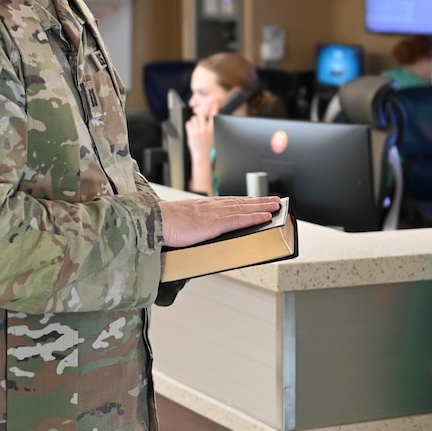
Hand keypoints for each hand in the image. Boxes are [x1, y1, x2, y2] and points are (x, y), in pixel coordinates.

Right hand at [159, 195, 278, 246]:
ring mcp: (215, 214)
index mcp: (205, 206)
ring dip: (262, 207)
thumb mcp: (184, 219)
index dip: (247, 201)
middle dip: (260, 201)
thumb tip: (202, 230)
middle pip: (242, 202)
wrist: (154, 221)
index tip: (259, 200)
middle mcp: (213, 206)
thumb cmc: (165, 224)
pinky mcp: (214, 224)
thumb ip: (196, 222)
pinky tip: (265, 217)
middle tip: (276, 201)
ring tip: (276, 207)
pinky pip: (239, 220)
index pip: (231, 201)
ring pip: (244, 208)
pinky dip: (254, 217)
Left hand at [184, 111, 214, 157]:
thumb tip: (209, 121)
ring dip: (194, 121)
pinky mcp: (190, 133)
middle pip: (201, 115)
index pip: (213, 116)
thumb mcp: (214, 137)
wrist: (202, 156)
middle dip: (200, 116)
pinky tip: (192, 129)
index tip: (214, 104)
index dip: (214, 109)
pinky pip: (188, 123)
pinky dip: (189, 125)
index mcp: (212, 129)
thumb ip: (211, 128)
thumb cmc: (209, 148)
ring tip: (195, 126)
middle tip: (200, 120)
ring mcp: (197, 131)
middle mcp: (205, 129)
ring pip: (194, 118)